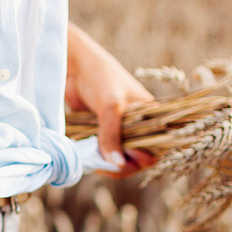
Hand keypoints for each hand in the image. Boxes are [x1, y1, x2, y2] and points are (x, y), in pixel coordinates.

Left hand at [64, 23, 157, 177]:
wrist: (74, 67)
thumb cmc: (100, 77)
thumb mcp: (110, 105)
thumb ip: (113, 135)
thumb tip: (117, 164)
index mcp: (151, 115)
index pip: (157, 146)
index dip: (145, 157)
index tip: (127, 156)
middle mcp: (138, 125)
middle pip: (138, 157)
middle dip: (124, 165)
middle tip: (104, 165)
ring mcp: (120, 130)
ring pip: (120, 157)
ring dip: (109, 163)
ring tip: (95, 162)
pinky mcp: (103, 132)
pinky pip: (105, 152)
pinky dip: (98, 158)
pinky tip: (89, 158)